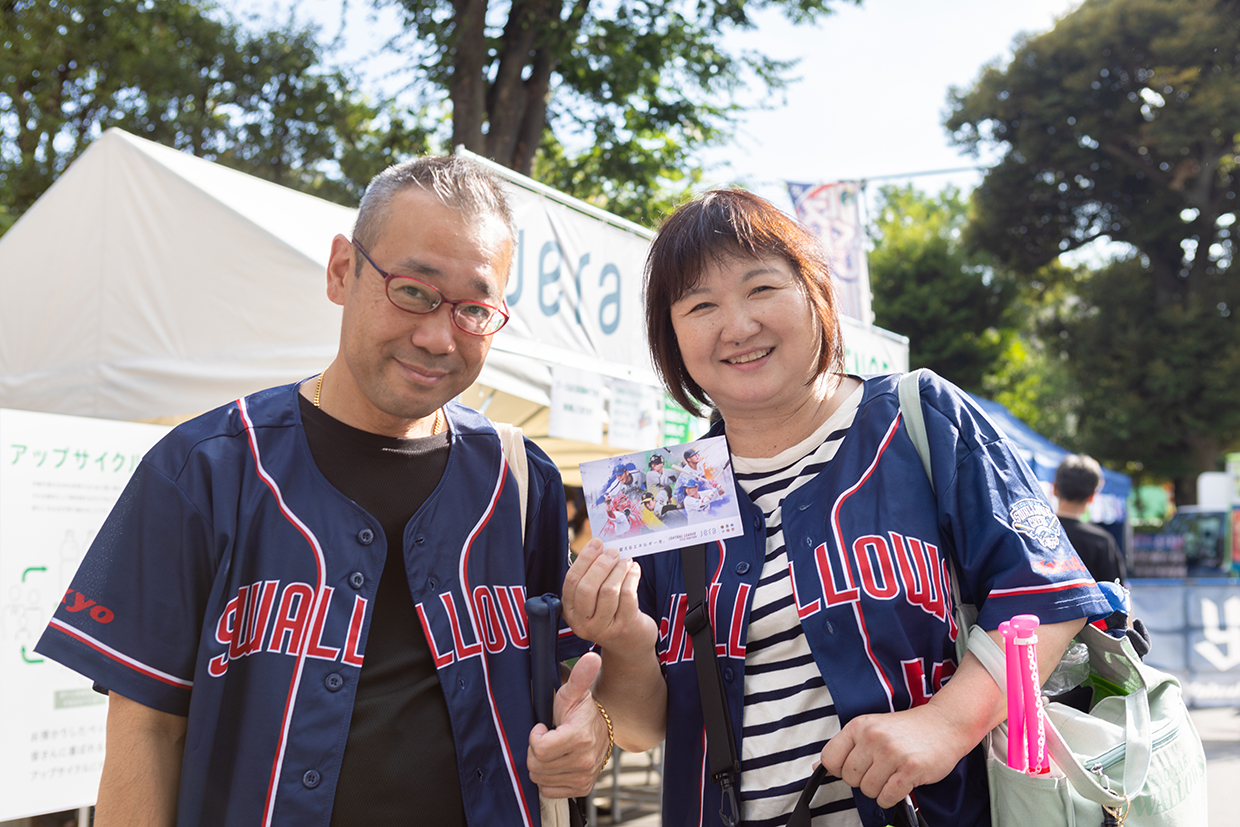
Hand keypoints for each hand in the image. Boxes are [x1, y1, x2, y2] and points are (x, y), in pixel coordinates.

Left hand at [527, 653, 607, 797]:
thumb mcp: (573, 693)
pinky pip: (549, 791)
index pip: (539, 749)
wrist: (600, 731)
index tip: (543, 727)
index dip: (535, 736)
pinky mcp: (582, 788)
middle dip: (535, 751)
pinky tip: (556, 763)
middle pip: (537, 765)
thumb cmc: (580, 711)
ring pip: (540, 779)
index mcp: (580, 737)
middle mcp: (585, 760)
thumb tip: (591, 658)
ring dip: (541, 765)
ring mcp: (584, 776)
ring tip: (552, 749)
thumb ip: (579, 677)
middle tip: (547, 738)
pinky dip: (547, 779)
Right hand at [561, 539, 655, 653]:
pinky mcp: (624, 627)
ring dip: (618, 570)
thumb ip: (591, 578)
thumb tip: (600, 547)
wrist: (629, 645)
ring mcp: (603, 628)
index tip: (596, 543)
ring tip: (625, 561)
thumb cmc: (610, 614)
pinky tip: (634, 570)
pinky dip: (631, 577)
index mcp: (570, 612)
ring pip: (608, 590)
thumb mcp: (592, 601)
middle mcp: (582, 623)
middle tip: (612, 552)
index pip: (571, 581)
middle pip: (587, 587)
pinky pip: (627, 595)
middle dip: (601, 564)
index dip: (584, 559)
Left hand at [819, 703, 974, 808]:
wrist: (944, 723)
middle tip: (880, 770)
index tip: (854, 767)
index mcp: (859, 726)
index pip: (830, 759)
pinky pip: (887, 797)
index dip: (839, 770)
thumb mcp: (871, 728)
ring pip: (868, 790)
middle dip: (863, 780)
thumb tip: (817, 767)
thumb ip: (845, 747)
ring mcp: (892, 752)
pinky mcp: (910, 768)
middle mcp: (873, 737)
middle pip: (849, 778)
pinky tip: (900, 784)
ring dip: (879, 789)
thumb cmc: (906, 730)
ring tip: (892, 774)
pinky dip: (891, 797)